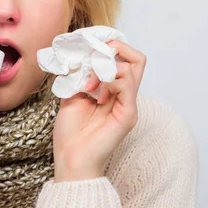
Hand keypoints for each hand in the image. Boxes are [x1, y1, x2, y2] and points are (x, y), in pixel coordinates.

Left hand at [52, 40, 146, 181]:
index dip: (110, 47)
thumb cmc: (71, 132)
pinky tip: (95, 95)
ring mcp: (129, 105)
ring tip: (88, 84)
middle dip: (114, 48)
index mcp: (114, 91)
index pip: (125, 59)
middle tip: (94, 56)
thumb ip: (79, 75)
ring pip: (132, 67)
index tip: (88, 49)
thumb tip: (81, 54)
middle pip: (137, 59)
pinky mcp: (128, 114)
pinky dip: (109, 82)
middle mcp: (125, 96)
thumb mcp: (71, 94)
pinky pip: (127, 85)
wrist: (70, 159)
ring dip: (105, 68)